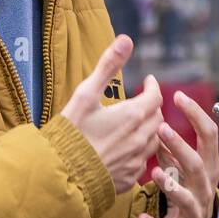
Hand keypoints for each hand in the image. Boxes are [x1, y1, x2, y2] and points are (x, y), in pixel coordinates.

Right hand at [61, 35, 162, 194]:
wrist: (61, 175)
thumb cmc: (70, 132)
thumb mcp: (85, 94)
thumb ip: (108, 66)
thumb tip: (126, 39)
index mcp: (133, 115)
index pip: (155, 96)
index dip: (153, 86)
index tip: (148, 80)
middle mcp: (141, 139)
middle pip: (158, 117)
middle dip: (152, 106)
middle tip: (142, 100)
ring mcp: (136, 160)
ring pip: (154, 139)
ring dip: (149, 128)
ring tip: (137, 123)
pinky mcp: (129, 178)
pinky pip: (144, 160)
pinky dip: (141, 149)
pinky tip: (128, 147)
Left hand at [136, 91, 218, 217]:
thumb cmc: (188, 192)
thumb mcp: (183, 167)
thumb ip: (171, 147)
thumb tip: (157, 119)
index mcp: (207, 166)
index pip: (209, 135)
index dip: (196, 114)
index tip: (179, 97)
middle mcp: (203, 186)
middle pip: (196, 163)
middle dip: (181, 146)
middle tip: (161, 128)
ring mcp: (194, 210)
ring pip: (186, 197)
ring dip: (170, 185)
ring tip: (154, 172)